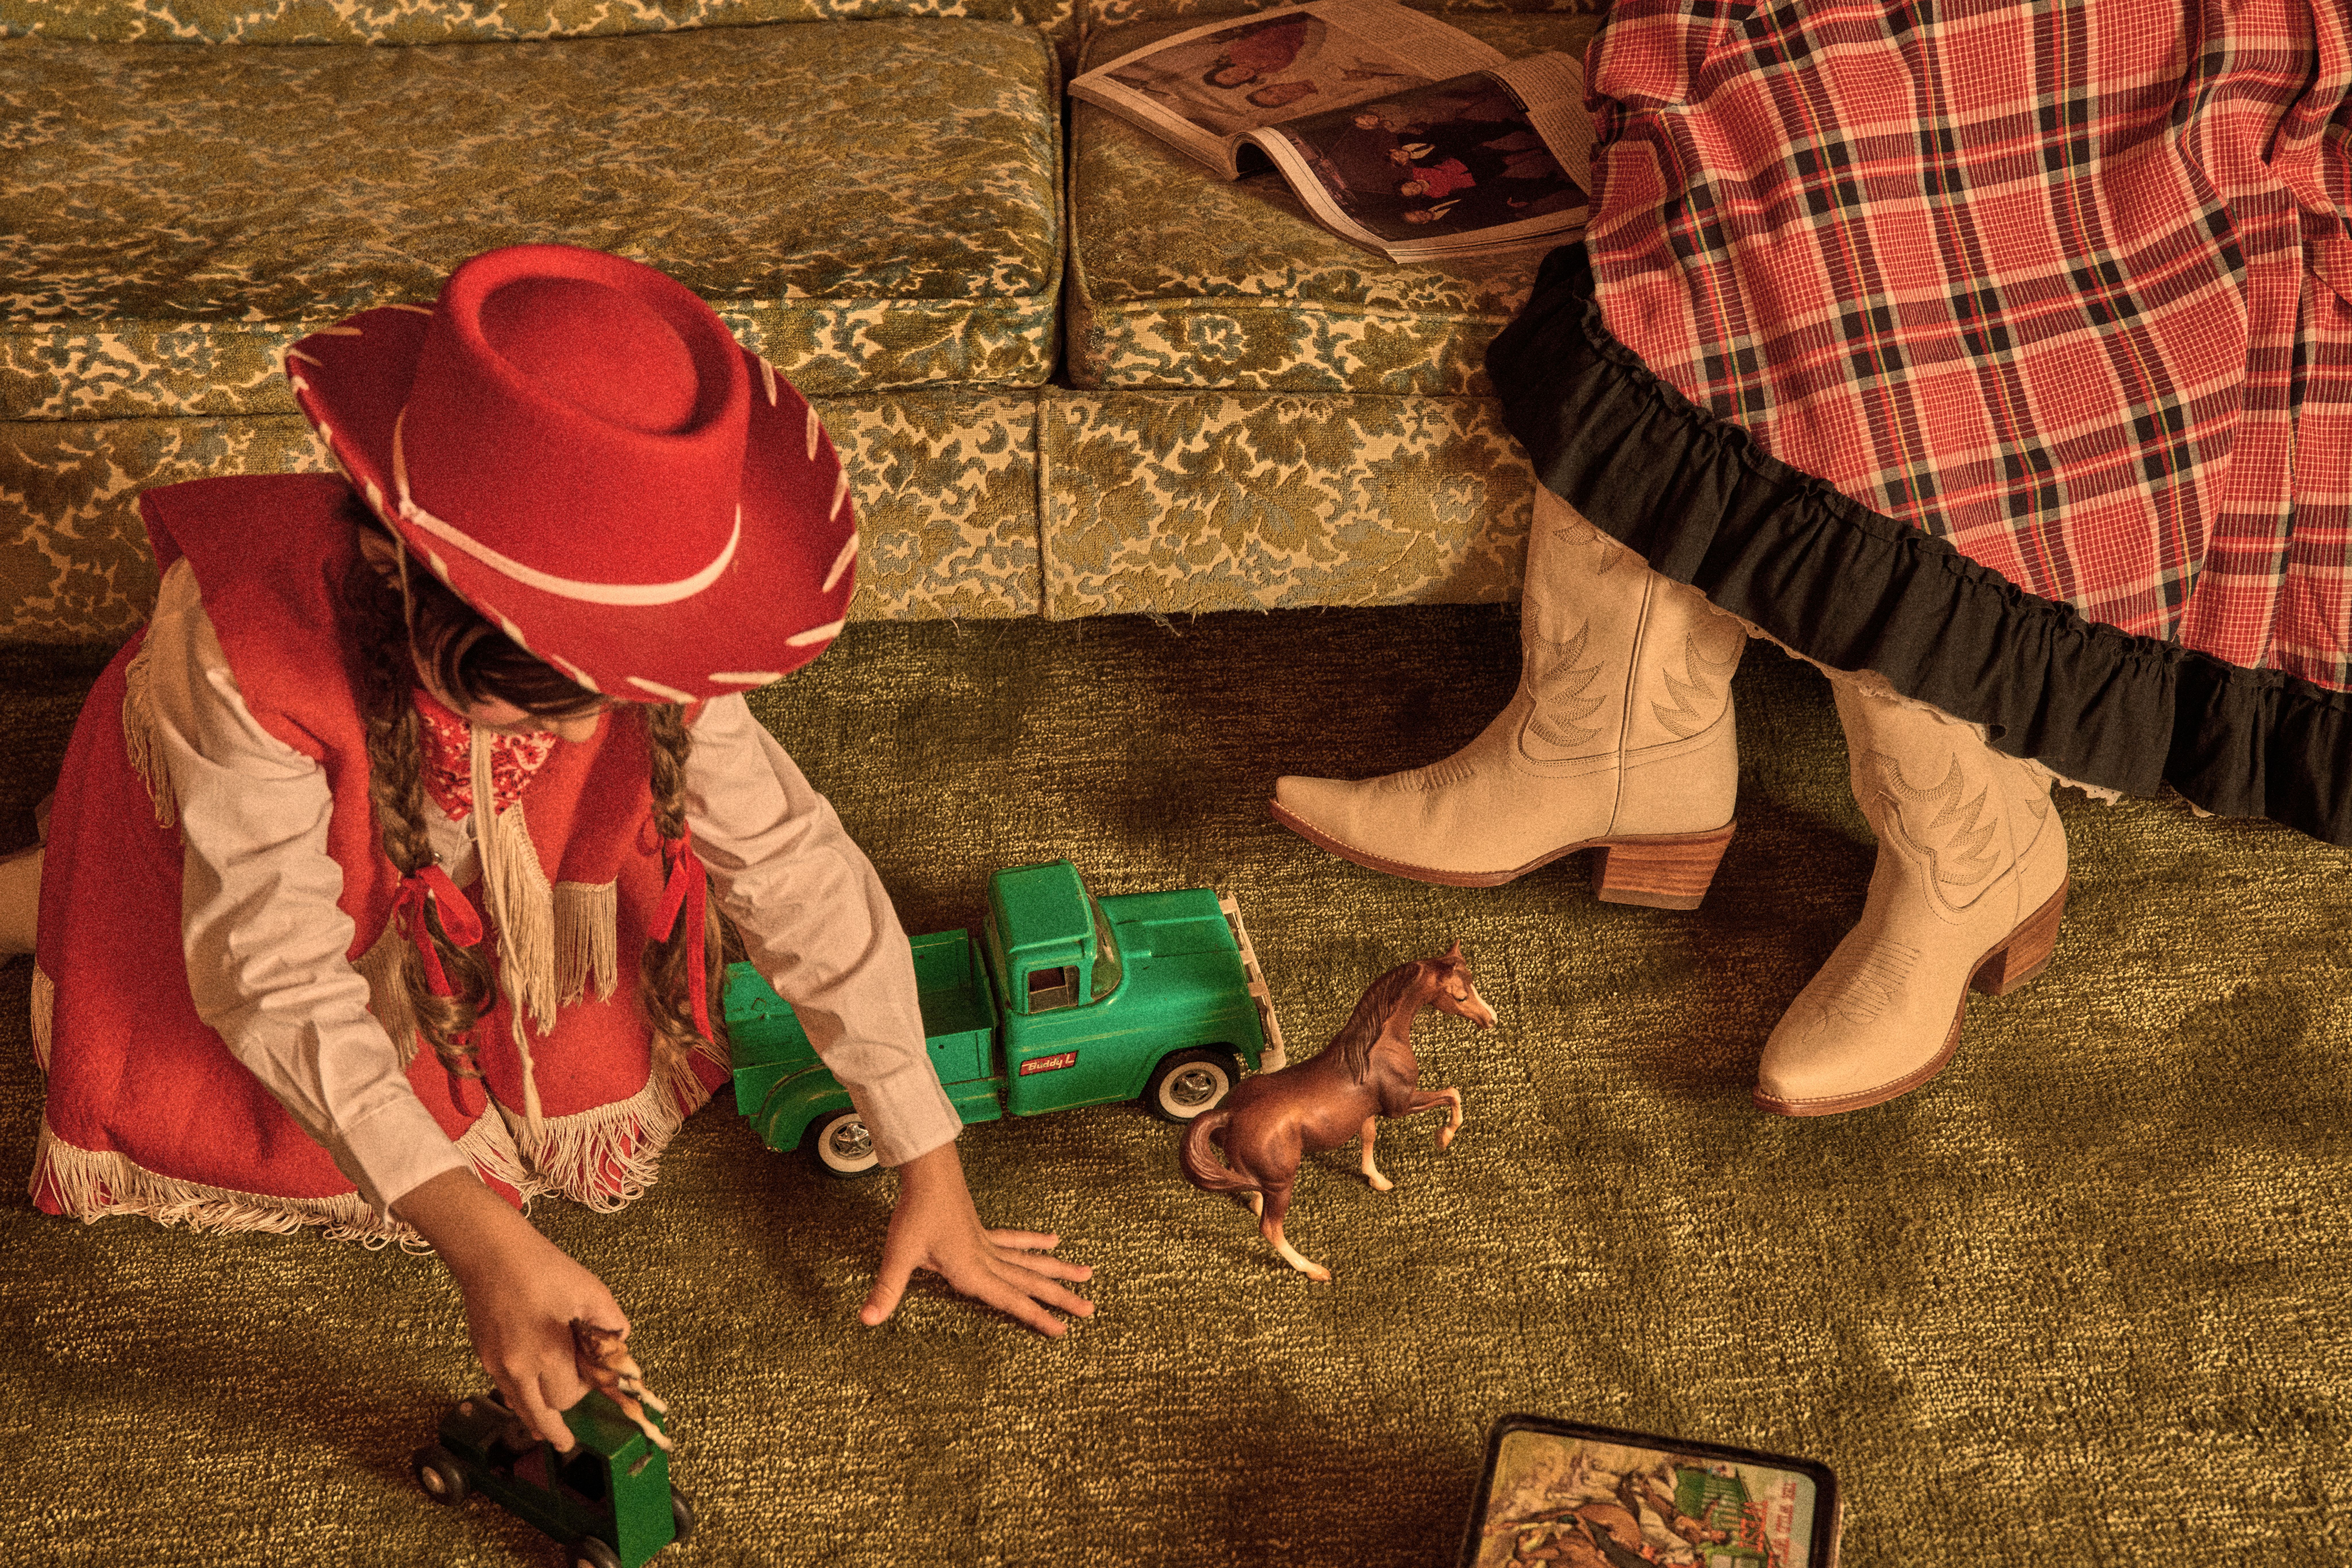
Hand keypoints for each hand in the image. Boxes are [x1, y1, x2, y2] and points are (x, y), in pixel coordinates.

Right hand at [394, 1169, 626, 1449]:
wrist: (491, 1252)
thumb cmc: (544, 1268)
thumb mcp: (591, 1291)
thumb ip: (611, 1322)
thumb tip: (620, 1343)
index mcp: (547, 1355)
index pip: (568, 1397)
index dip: (584, 1392)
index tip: (592, 1379)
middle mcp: (517, 1368)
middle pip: (538, 1416)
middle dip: (556, 1427)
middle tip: (566, 1441)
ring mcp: (495, 1363)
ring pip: (517, 1406)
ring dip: (534, 1418)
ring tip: (548, 1432)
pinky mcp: (482, 1353)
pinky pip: (504, 1387)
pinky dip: (519, 1397)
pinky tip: (527, 1397)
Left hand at [859, 1142, 1094, 1336]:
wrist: (927, 1172)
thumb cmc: (913, 1212)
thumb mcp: (898, 1253)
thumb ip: (887, 1288)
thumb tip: (867, 1319)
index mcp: (972, 1270)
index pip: (1010, 1299)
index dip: (1036, 1317)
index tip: (1063, 1332)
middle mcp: (986, 1258)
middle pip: (1030, 1281)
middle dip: (1060, 1297)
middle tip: (1091, 1309)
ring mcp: (987, 1243)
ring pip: (1030, 1261)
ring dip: (1057, 1270)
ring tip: (1087, 1274)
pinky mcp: (982, 1231)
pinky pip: (1014, 1241)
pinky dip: (1034, 1242)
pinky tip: (1053, 1240)